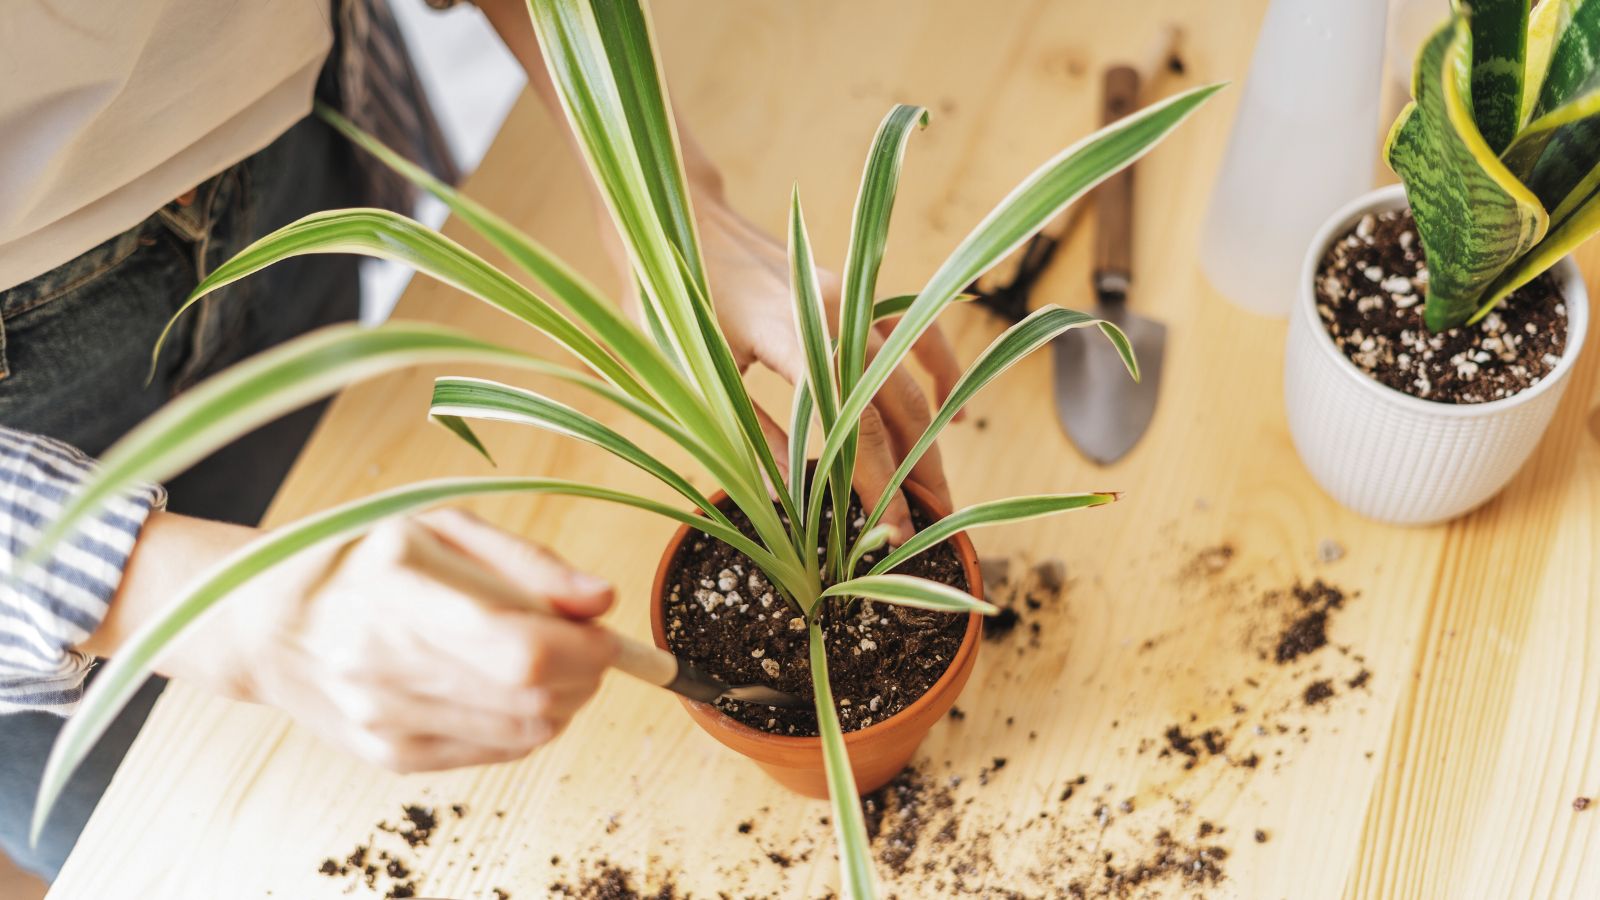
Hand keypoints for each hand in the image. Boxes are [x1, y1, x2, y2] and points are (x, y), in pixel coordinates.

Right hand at [143, 509, 617, 773]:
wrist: (265, 625)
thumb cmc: (360, 562)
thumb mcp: (441, 528)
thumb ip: (528, 564)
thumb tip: (600, 600)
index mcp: (396, 589)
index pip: (520, 647)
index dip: (584, 647)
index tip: (604, 630)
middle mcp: (384, 664)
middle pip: (533, 696)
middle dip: (587, 673)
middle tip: (588, 643)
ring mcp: (386, 720)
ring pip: (526, 731)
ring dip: (564, 699)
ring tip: (549, 661)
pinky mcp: (392, 756)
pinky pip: (498, 751)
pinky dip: (528, 721)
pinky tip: (509, 688)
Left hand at [608, 195, 963, 539]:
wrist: (676, 218)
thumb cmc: (670, 301)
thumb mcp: (698, 380)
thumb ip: (752, 437)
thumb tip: (793, 501)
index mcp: (789, 332)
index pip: (854, 419)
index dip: (878, 479)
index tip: (892, 529)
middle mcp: (832, 310)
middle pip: (896, 400)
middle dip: (919, 469)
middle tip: (936, 527)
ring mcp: (849, 296)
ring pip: (909, 373)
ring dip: (930, 434)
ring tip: (940, 491)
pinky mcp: (853, 291)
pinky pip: (913, 333)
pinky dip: (936, 373)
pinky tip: (952, 415)